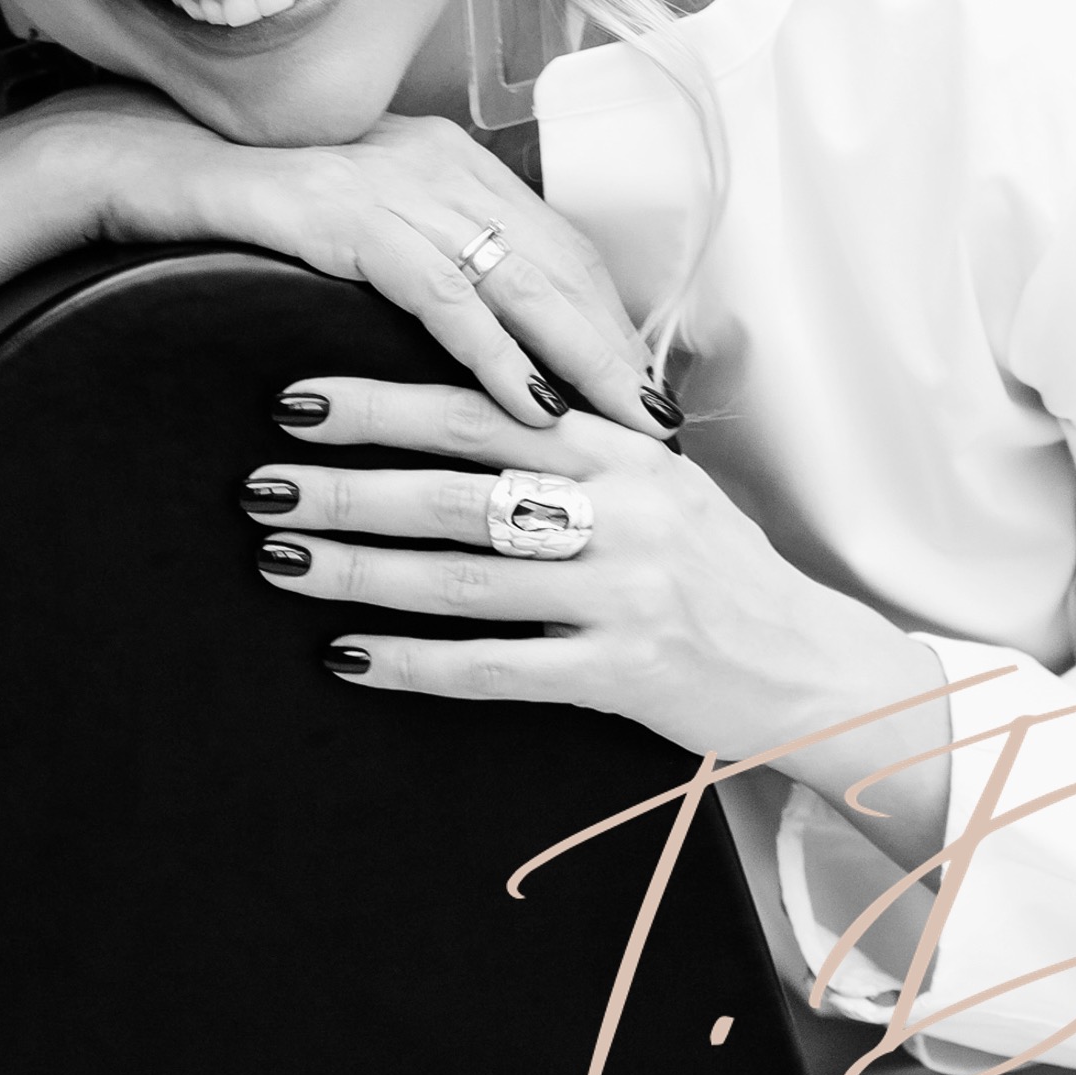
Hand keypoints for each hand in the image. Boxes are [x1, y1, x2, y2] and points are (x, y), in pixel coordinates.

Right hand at [16, 86, 669, 437]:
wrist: (155, 165)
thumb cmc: (256, 213)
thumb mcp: (366, 232)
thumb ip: (430, 263)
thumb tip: (491, 334)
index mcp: (456, 164)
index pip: (560, 248)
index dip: (610, 319)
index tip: (647, 386)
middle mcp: (446, 164)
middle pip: (561, 266)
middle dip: (618, 349)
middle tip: (661, 425)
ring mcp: (404, 185)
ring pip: (522, 282)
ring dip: (582, 361)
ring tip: (624, 428)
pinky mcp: (359, 216)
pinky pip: (448, 297)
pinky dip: (497, 355)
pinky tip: (533, 406)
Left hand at [246, 377, 956, 869]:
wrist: (814, 667)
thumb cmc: (724, 574)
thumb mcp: (667, 490)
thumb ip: (582, 451)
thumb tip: (479, 407)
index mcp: (625, 453)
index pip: (487, 410)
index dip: (386, 404)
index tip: (301, 399)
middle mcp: (623, 514)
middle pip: (457, 492)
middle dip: (349, 485)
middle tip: (261, 483)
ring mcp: (622, 596)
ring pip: (464, 578)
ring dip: (361, 569)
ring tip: (283, 559)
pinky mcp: (620, 675)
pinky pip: (495, 669)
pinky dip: (414, 663)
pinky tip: (347, 657)